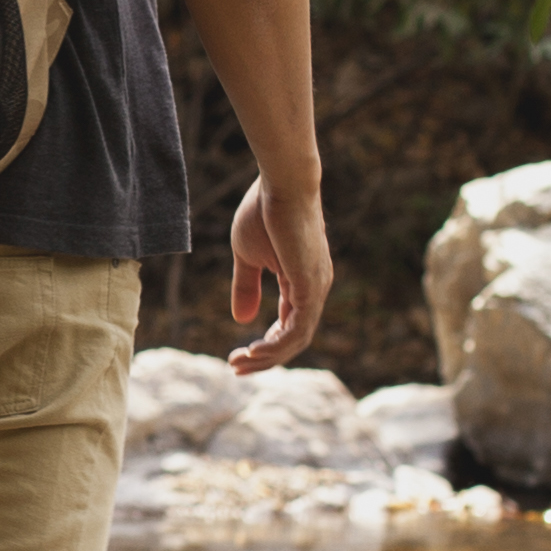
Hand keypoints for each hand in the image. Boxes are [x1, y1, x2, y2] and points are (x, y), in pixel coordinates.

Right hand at [223, 179, 331, 372]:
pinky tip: (254, 350)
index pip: (289, 325)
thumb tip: (241, 319)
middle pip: (294, 340)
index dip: (265, 346)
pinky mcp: (310, 286)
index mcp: (302, 282)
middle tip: (235, 367)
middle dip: (264, 359)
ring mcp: (315, 289)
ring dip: (267, 357)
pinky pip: (297, 329)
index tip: (239, 354)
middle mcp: (314, 289)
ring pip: (296, 340)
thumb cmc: (264, 211)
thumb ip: (246, 286)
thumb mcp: (248, 255)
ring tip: (240, 362)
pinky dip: (276, 346)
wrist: (282, 183)